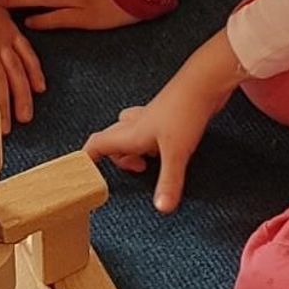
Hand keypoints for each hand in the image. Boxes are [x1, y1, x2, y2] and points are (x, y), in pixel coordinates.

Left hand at [0, 3, 45, 134]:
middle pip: (5, 79)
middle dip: (9, 105)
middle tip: (12, 127)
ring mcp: (6, 37)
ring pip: (19, 70)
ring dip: (24, 94)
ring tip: (27, 116)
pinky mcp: (13, 31)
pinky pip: (28, 53)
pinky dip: (35, 71)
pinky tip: (40, 88)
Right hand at [84, 28, 247, 212]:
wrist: (205, 81)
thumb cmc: (185, 111)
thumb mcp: (176, 153)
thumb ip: (168, 181)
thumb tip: (162, 208)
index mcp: (129, 133)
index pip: (96, 145)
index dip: (87, 158)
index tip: (84, 173)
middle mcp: (136, 124)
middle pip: (112, 140)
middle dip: (116, 158)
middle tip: (138, 170)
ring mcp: (151, 117)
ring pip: (129, 132)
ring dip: (133, 147)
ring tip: (151, 159)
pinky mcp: (166, 114)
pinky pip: (148, 129)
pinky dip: (150, 140)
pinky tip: (167, 146)